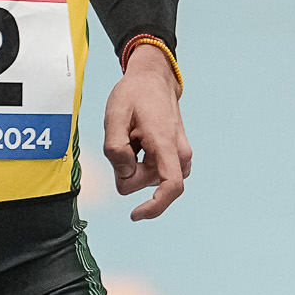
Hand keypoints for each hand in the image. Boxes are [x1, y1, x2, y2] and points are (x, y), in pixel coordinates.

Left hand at [102, 45, 190, 221]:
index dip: (154, 206)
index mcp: (165, 144)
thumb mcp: (114, 114)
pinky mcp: (176, 159)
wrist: (154, 80)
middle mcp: (179, 154)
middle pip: (143, 183)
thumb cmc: (134, 95)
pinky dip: (138, 162)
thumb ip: (115, 146)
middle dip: (125, 169)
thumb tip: (125, 172)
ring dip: (132, 163)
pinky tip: (138, 141)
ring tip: (133, 135)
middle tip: (123, 138)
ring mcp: (180, 157)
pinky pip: (150, 172)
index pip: (171, 187)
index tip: (135, 214)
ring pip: (145, 178)